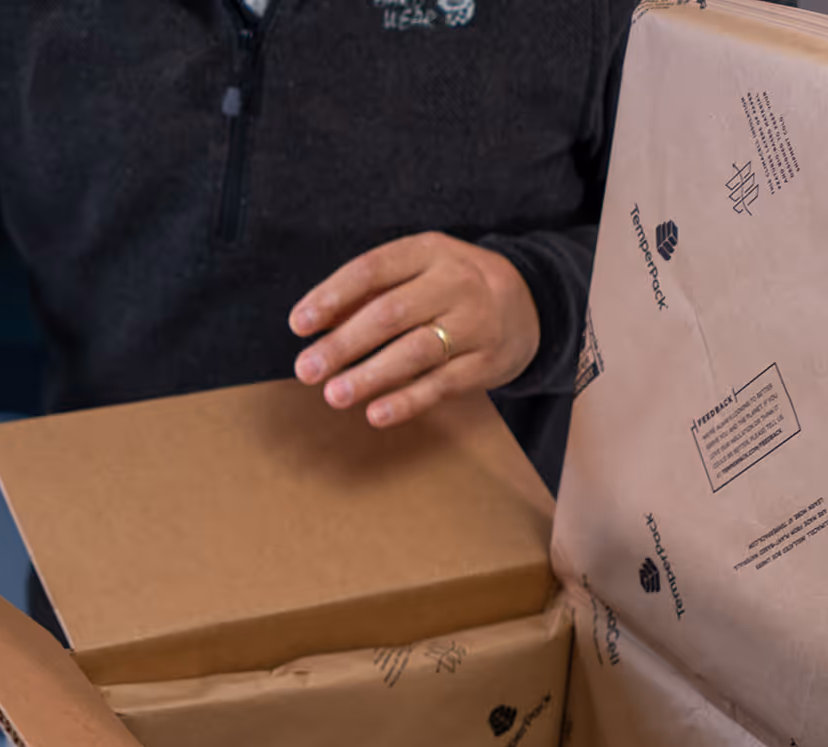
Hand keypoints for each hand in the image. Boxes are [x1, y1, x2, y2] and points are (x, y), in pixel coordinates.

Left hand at [289, 232, 539, 427]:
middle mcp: (455, 283)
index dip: (332, 297)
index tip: (298, 324)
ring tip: (333, 395)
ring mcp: (475, 323)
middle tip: (306, 369)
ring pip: (415, 351)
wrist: (529, 303)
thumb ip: (366, 293)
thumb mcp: (415, 271)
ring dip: (370, 376)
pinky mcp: (487, 362)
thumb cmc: (448, 288)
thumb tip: (312, 323)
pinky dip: (407, 401)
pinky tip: (376, 414)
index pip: (372, 269)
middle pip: (390, 314)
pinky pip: (442, 385)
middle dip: (343, 344)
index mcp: (429, 252)